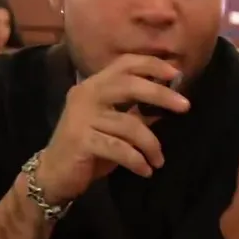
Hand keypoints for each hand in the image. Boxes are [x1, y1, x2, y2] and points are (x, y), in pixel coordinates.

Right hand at [34, 54, 189, 204]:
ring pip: (129, 124)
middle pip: (128, 85)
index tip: (177, 74)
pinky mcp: (81, 141)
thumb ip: (137, 112)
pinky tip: (146, 171)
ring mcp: (82, 117)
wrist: (54, 174)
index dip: (151, 65)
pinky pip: (119, 148)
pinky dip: (137, 160)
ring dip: (151, 144)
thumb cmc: (89, 148)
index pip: (124, 64)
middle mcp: (86, 94)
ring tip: (158, 160)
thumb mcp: (115, 127)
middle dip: (160, 94)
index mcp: (94, 85)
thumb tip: (170, 101)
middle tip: (185, 106)